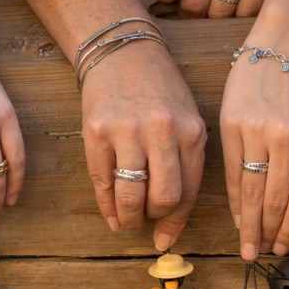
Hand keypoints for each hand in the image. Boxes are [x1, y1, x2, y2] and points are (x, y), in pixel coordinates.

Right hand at [80, 42, 206, 250]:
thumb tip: (171, 226)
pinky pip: (102, 182)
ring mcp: (127, 131)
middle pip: (163, 198)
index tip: (166, 238)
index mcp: (192, 131)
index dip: (176, 222)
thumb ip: (185, 165)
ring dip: (130, 217)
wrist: (121, 50)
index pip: (189, 191)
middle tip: (147, 219)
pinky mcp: (96, 132)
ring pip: (131, 196)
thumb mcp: (186, 120)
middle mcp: (162, 131)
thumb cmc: (159, 91)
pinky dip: (107, 206)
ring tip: (128, 218)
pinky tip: (111, 213)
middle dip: (154, 218)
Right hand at [220, 49, 288, 260]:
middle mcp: (287, 142)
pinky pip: (232, 172)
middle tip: (260, 255)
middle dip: (268, 234)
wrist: (281, 49)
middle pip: (274, 201)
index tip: (283, 250)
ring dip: (250, 224)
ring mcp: (258, 134)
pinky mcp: (232, 125)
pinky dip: (234, 200)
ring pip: (252, 192)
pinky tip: (236, 216)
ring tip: (247, 245)